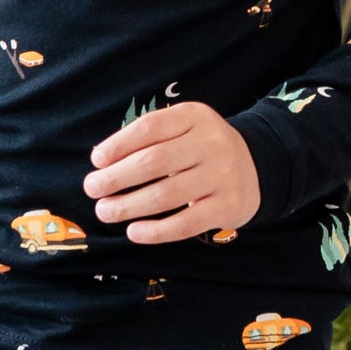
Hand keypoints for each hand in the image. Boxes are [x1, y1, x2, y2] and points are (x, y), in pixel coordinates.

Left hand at [83, 101, 260, 244]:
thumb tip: (102, 162)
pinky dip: (156, 231)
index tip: (96, 161)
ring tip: (106, 211)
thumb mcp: (183, 129)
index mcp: (195, 116)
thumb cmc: (202, 149)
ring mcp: (223, 175)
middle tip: (92, 189)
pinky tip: (134, 232)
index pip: (150, 127)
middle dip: (116, 178)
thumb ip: (149, 139)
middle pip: (154, 161)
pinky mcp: (229, 206)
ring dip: (128, 206)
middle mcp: (212, 143)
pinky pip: (186, 223)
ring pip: (167, 194)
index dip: (119, 144)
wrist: (257, 167)